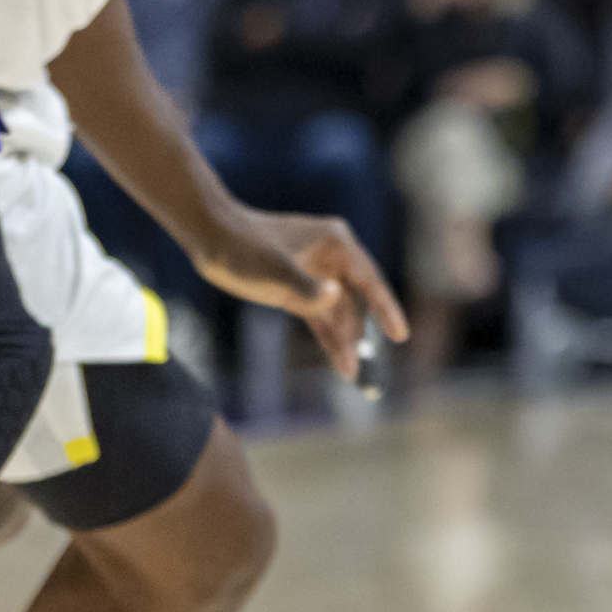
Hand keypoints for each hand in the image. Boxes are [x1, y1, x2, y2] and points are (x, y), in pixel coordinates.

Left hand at [190, 206, 407, 380]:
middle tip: (364, 371)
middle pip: (357, 301)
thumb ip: (306, 287)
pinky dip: (328, 335)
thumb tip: (336, 298)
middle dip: (360, 335)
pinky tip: (338, 359)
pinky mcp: (299, 288)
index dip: (387, 309)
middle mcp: (332, 258)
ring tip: (350, 374)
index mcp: (336, 244)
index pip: (370, 281)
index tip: (400, 336)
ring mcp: (316, 274)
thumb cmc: (243, 248)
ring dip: (343, 340)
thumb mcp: (274, 271)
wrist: (211, 238)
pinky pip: (321, 316)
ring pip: (339, 312)